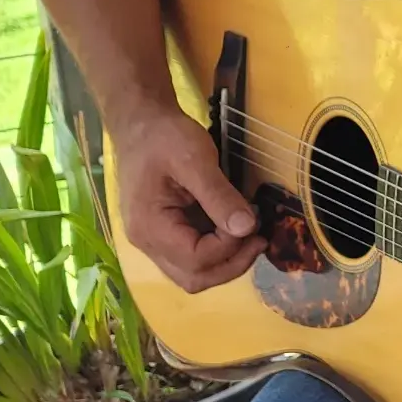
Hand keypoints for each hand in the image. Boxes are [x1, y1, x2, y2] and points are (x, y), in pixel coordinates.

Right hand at [109, 108, 262, 291]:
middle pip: (194, 278)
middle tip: (259, 238)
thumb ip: (219, 195)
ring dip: (227, 262)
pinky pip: (193, 258)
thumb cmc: (164, 137)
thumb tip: (247, 228)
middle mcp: (147, 242)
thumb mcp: (194, 159)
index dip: (229, 247)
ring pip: (194, 274)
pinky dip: (218, 252)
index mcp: (149, 226)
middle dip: (232, 264)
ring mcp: (154, 241)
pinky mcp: (165, 234)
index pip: (196, 259)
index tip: (250, 220)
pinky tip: (236, 231)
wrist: (141, 123)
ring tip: (252, 236)